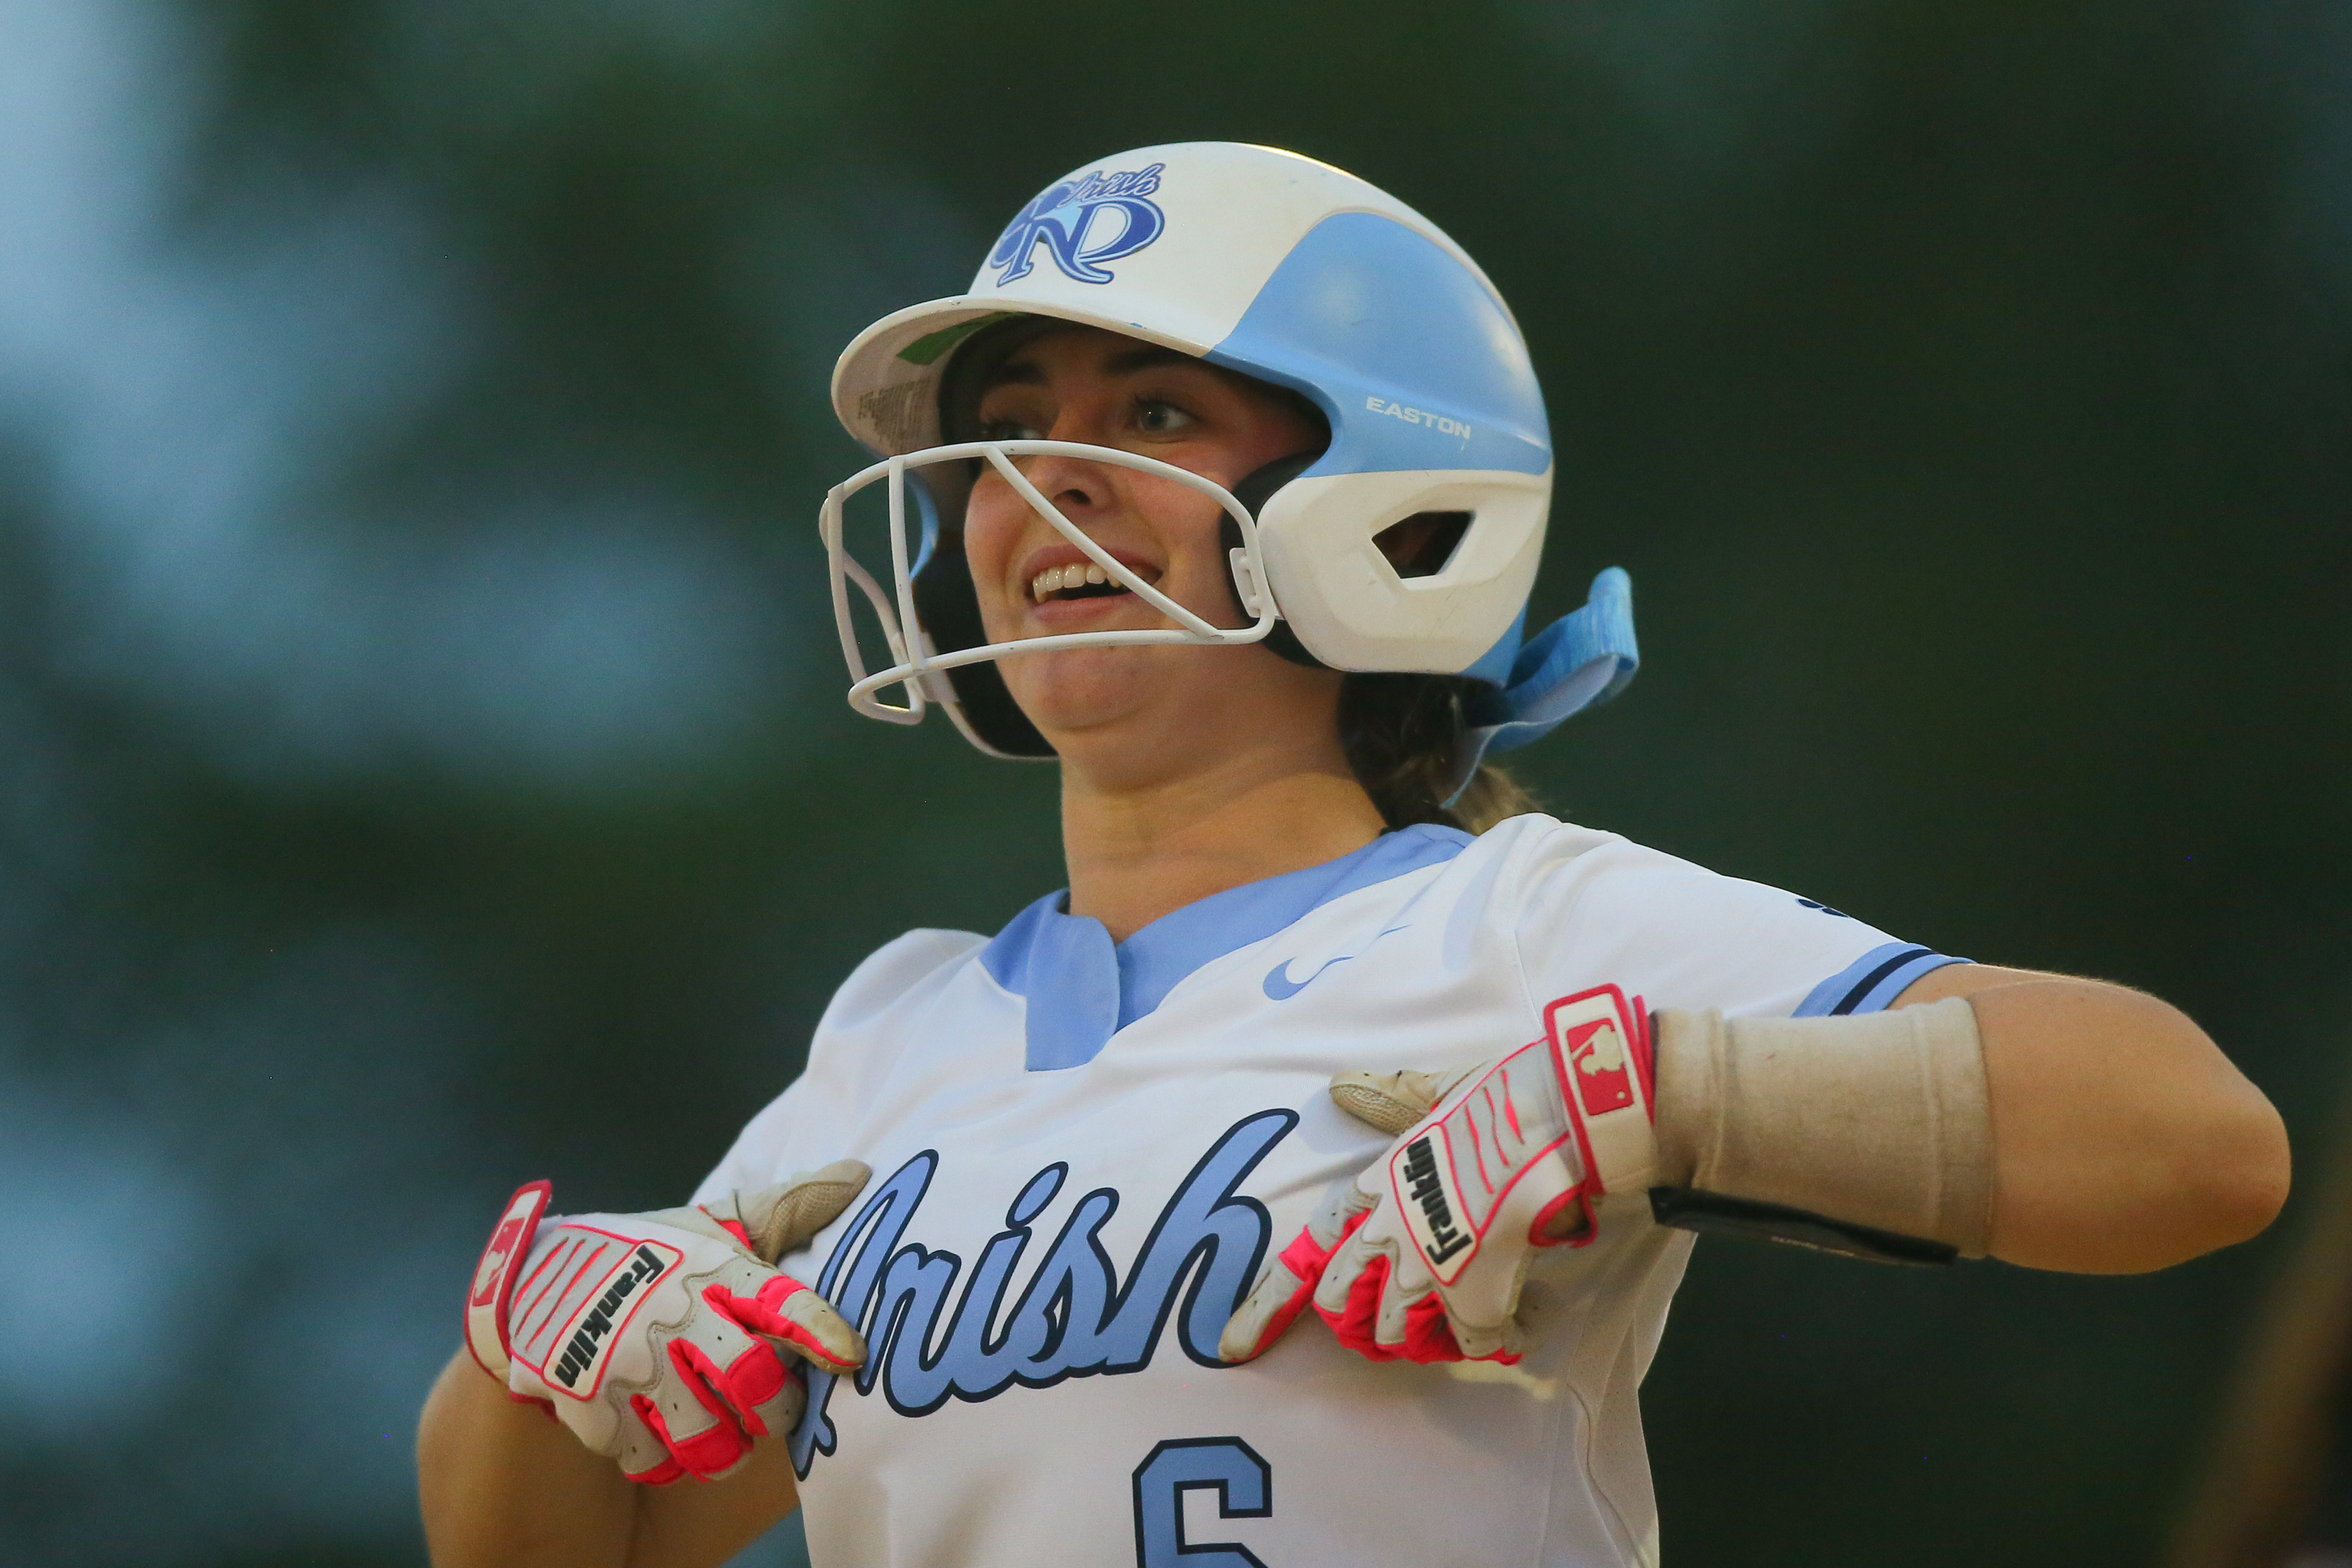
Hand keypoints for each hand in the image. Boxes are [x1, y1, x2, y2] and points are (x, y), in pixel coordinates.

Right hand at [463, 1164, 870, 1483]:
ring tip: (728, 1439)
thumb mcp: (711, 1224)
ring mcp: (629, 1362)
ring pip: (705, 1436)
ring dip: (726, 1449)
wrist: (532, 1277)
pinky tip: (665, 1442)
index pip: (779, 1299)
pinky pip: (647, 1460)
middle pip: (751, 1382)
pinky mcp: (589, 1403)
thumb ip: (787, 1209)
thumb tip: (861, 1176)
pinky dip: (663, 1462)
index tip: (850, 1357)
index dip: (820, 1330)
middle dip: (779, 1410)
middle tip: (777, 1410)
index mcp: (712, 1268)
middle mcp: (675, 1315)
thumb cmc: (645, 1254)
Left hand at [1222, 985, 1657, 1364]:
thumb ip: (1388, 1097)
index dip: (1267, 1302)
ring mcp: (1426, 1269)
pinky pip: (1471, 1341)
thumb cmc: (1494, 1099)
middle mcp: (1388, 1233)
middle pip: (1339, 1300)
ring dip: (1416, 1337)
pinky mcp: (1474, 1297)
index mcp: (1375, 1185)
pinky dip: (1493, 1338)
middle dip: (1352, 1321)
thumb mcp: (1429, 1093)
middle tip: (1381, 1330)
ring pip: (1394, 1330)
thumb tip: (1340, 1083)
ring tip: (1449, 1326)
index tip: (1235, 1345)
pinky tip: (1518, 1324)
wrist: (1549, 1122)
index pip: (1309, 1248)